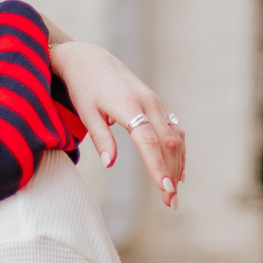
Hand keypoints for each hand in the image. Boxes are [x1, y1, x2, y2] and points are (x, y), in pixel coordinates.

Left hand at [48, 40, 183, 207]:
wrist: (90, 59)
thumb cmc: (84, 87)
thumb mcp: (86, 112)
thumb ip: (101, 138)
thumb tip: (110, 164)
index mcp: (128, 105)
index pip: (148, 141)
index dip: (158, 166)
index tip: (165, 189)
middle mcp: (147, 102)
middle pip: (167, 143)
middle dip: (170, 174)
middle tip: (170, 204)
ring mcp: (155, 102)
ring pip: (175, 138)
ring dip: (177, 166)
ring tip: (173, 194)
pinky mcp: (157, 104)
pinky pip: (174, 130)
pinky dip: (179, 151)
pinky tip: (179, 171)